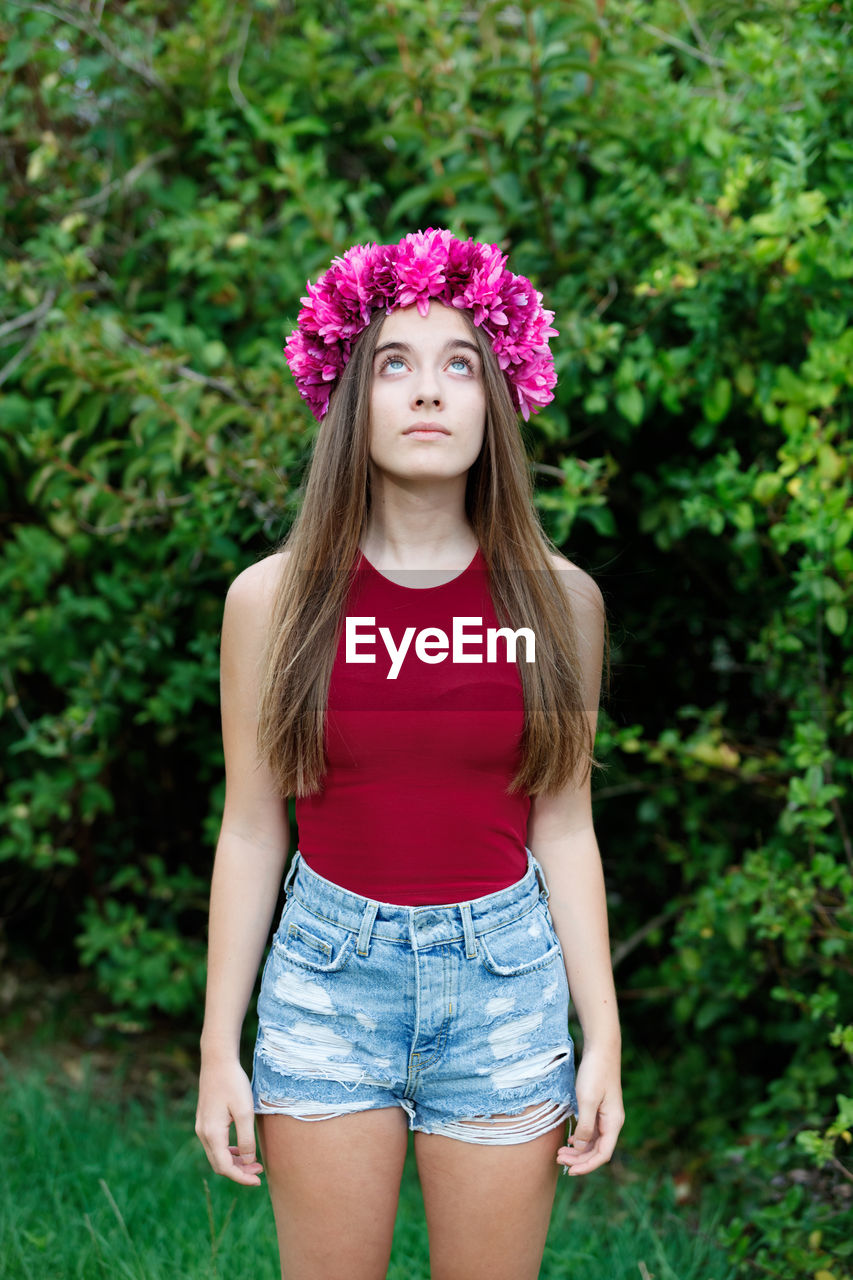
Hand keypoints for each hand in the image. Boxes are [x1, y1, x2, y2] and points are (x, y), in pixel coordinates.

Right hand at [195, 1058, 263, 1186]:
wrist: (217, 1061)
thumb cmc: (233, 1083)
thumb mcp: (245, 1111)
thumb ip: (246, 1138)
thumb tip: (248, 1161)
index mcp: (212, 1134)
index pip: (225, 1167)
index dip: (242, 1178)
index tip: (258, 1181)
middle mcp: (203, 1134)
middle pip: (219, 1165)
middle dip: (239, 1172)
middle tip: (259, 1172)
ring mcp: (202, 1127)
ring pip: (216, 1156)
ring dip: (234, 1163)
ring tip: (254, 1163)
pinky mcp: (205, 1121)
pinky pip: (215, 1145)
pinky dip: (228, 1152)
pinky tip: (242, 1149)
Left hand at [556, 1047, 623, 1175]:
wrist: (601, 1049)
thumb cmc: (595, 1073)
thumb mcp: (587, 1100)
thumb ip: (585, 1126)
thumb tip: (580, 1147)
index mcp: (613, 1123)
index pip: (603, 1155)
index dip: (587, 1166)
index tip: (570, 1171)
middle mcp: (612, 1123)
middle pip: (597, 1151)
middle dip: (579, 1159)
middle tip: (558, 1159)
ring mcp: (606, 1116)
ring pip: (593, 1142)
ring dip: (578, 1151)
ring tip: (560, 1153)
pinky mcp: (599, 1109)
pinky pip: (591, 1131)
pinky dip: (580, 1139)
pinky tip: (570, 1140)